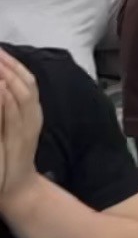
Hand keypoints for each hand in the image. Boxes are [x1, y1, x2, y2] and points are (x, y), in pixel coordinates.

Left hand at [0, 49, 42, 214]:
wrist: (16, 188)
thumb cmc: (8, 158)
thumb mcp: (8, 129)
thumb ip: (6, 110)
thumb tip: (2, 89)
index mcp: (31, 111)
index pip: (27, 80)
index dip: (14, 63)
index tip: (0, 50)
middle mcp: (33, 115)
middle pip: (27, 82)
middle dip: (11, 64)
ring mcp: (28, 126)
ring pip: (23, 94)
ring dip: (10, 76)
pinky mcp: (21, 138)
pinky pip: (16, 115)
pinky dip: (9, 99)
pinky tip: (1, 88)